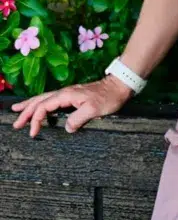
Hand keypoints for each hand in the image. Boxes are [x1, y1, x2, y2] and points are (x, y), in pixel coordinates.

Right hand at [11, 74, 132, 137]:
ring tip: (18, 110)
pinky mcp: (73, 96)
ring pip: (44, 98)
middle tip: (15, 123)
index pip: (44, 107)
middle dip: (26, 111)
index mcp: (66, 95)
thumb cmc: (108, 97)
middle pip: (40, 100)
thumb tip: (65, 128)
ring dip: (31, 105)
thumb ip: (78, 118)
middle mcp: (64, 92)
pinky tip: (40, 108)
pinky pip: (51, 99)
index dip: (35, 120)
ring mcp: (68, 93)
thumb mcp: (94, 110)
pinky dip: (41, 104)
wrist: (119, 85)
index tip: (32, 133)